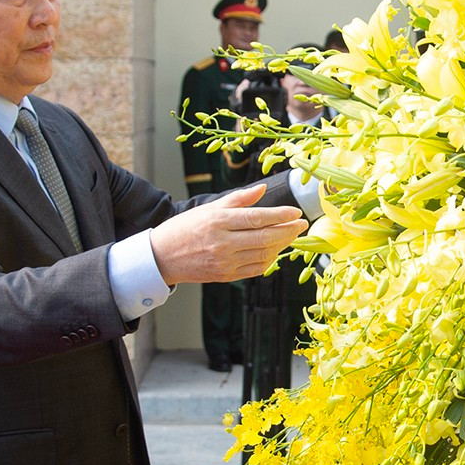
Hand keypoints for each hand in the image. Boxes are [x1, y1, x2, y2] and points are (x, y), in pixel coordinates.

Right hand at [151, 184, 305, 284]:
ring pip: (264, 254)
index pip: (257, 218)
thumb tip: (262, 189)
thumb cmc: (186, 228)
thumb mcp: (210, 208)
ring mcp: (225, 261)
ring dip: (282, 245)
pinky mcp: (225, 275)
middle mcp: (223, 242)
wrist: (163, 256)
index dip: (280, 216)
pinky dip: (270, 260)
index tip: (296, 213)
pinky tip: (275, 250)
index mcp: (219, 221)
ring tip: (290, 235)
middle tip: (301, 224)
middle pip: (265, 237)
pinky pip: (256, 268)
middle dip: (288, 231)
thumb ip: (238, 199)